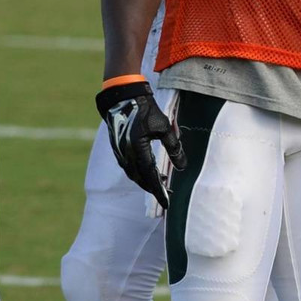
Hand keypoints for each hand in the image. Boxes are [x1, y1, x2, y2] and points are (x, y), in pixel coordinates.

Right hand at [97, 78, 183, 209]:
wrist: (122, 98)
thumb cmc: (145, 110)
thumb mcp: (164, 128)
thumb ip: (173, 147)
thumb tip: (182, 167)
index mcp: (137, 150)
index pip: (150, 177)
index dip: (159, 191)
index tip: (167, 202)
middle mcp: (126, 155)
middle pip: (140, 179)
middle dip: (153, 188)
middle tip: (167, 194)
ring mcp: (120, 153)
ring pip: (134, 174)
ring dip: (146, 180)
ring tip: (161, 182)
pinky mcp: (118, 148)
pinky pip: (129, 167)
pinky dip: (140, 172)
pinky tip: (149, 169)